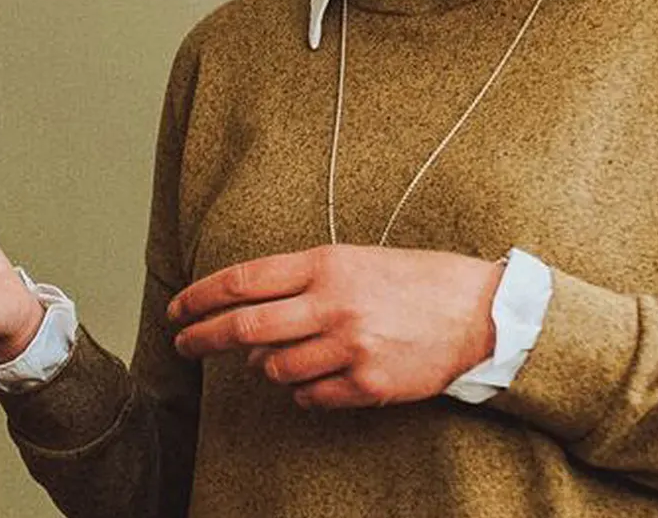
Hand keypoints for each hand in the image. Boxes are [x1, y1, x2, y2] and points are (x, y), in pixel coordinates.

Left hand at [167, 245, 502, 409]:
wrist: (478, 311)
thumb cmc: (416, 281)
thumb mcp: (357, 261)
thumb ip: (304, 281)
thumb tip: (253, 313)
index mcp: (327, 264)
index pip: (245, 280)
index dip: (201, 297)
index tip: (179, 309)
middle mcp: (333, 304)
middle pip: (245, 326)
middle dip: (204, 338)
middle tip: (183, 345)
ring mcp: (349, 346)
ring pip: (275, 368)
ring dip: (268, 366)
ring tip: (285, 358)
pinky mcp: (366, 383)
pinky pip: (309, 397)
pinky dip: (304, 391)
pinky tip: (319, 378)